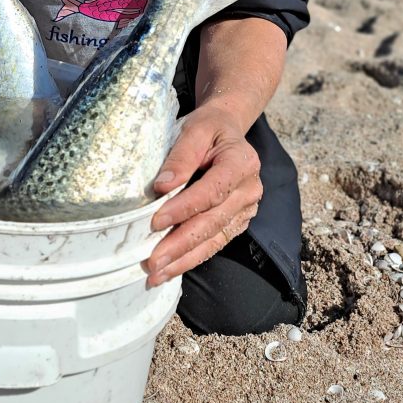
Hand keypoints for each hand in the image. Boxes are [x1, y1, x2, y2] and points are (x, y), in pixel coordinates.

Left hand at [144, 103, 261, 285]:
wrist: (226, 128)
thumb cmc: (208, 128)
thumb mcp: (194, 129)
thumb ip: (180, 156)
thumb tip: (162, 186)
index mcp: (242, 163)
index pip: (211, 191)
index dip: (183, 209)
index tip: (155, 222)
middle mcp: (249, 189)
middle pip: (212, 222)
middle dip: (180, 245)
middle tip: (152, 262)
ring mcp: (247, 209)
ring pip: (214, 239)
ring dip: (184, 259)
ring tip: (156, 274)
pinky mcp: (238, 221)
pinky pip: (215, 242)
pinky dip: (192, 257)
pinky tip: (172, 269)